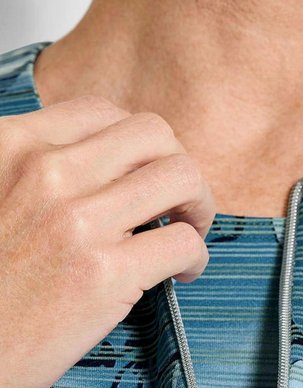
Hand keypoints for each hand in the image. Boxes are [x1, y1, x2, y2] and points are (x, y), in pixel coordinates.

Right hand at [0, 93, 215, 387]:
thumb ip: (35, 172)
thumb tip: (107, 165)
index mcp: (12, 147)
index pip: (102, 113)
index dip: (135, 146)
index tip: (139, 174)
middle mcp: (45, 173)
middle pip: (153, 134)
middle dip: (176, 164)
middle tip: (176, 201)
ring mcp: (78, 222)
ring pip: (182, 177)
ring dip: (198, 204)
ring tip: (187, 231)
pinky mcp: (106, 274)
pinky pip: (185, 242)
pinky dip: (195, 258)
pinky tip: (179, 274)